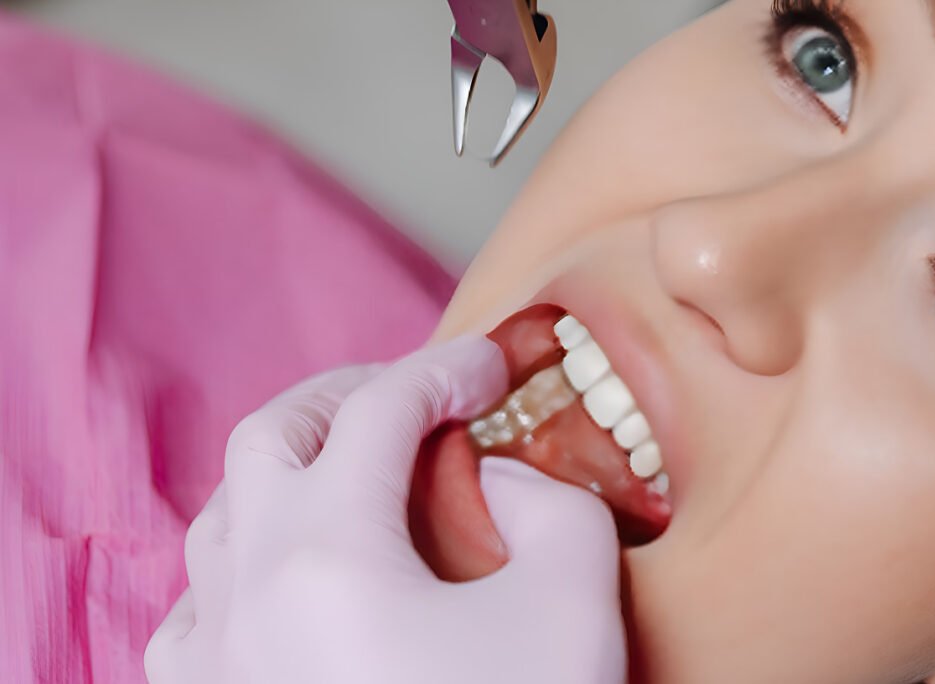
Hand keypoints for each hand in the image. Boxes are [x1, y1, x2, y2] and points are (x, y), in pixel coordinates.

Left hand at [145, 336, 625, 683]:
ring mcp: (215, 658)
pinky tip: (291, 579)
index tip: (492, 369)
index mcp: (330, 553)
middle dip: (346, 397)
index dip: (445, 369)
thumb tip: (497, 481)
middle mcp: (248, 591)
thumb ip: (555, 509)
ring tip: (356, 474)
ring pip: (223, 515)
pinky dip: (246, 561)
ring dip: (291, 471)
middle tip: (412, 397)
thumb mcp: (573, 609)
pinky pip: (197, 605)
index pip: (382, 410)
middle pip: (273, 438)